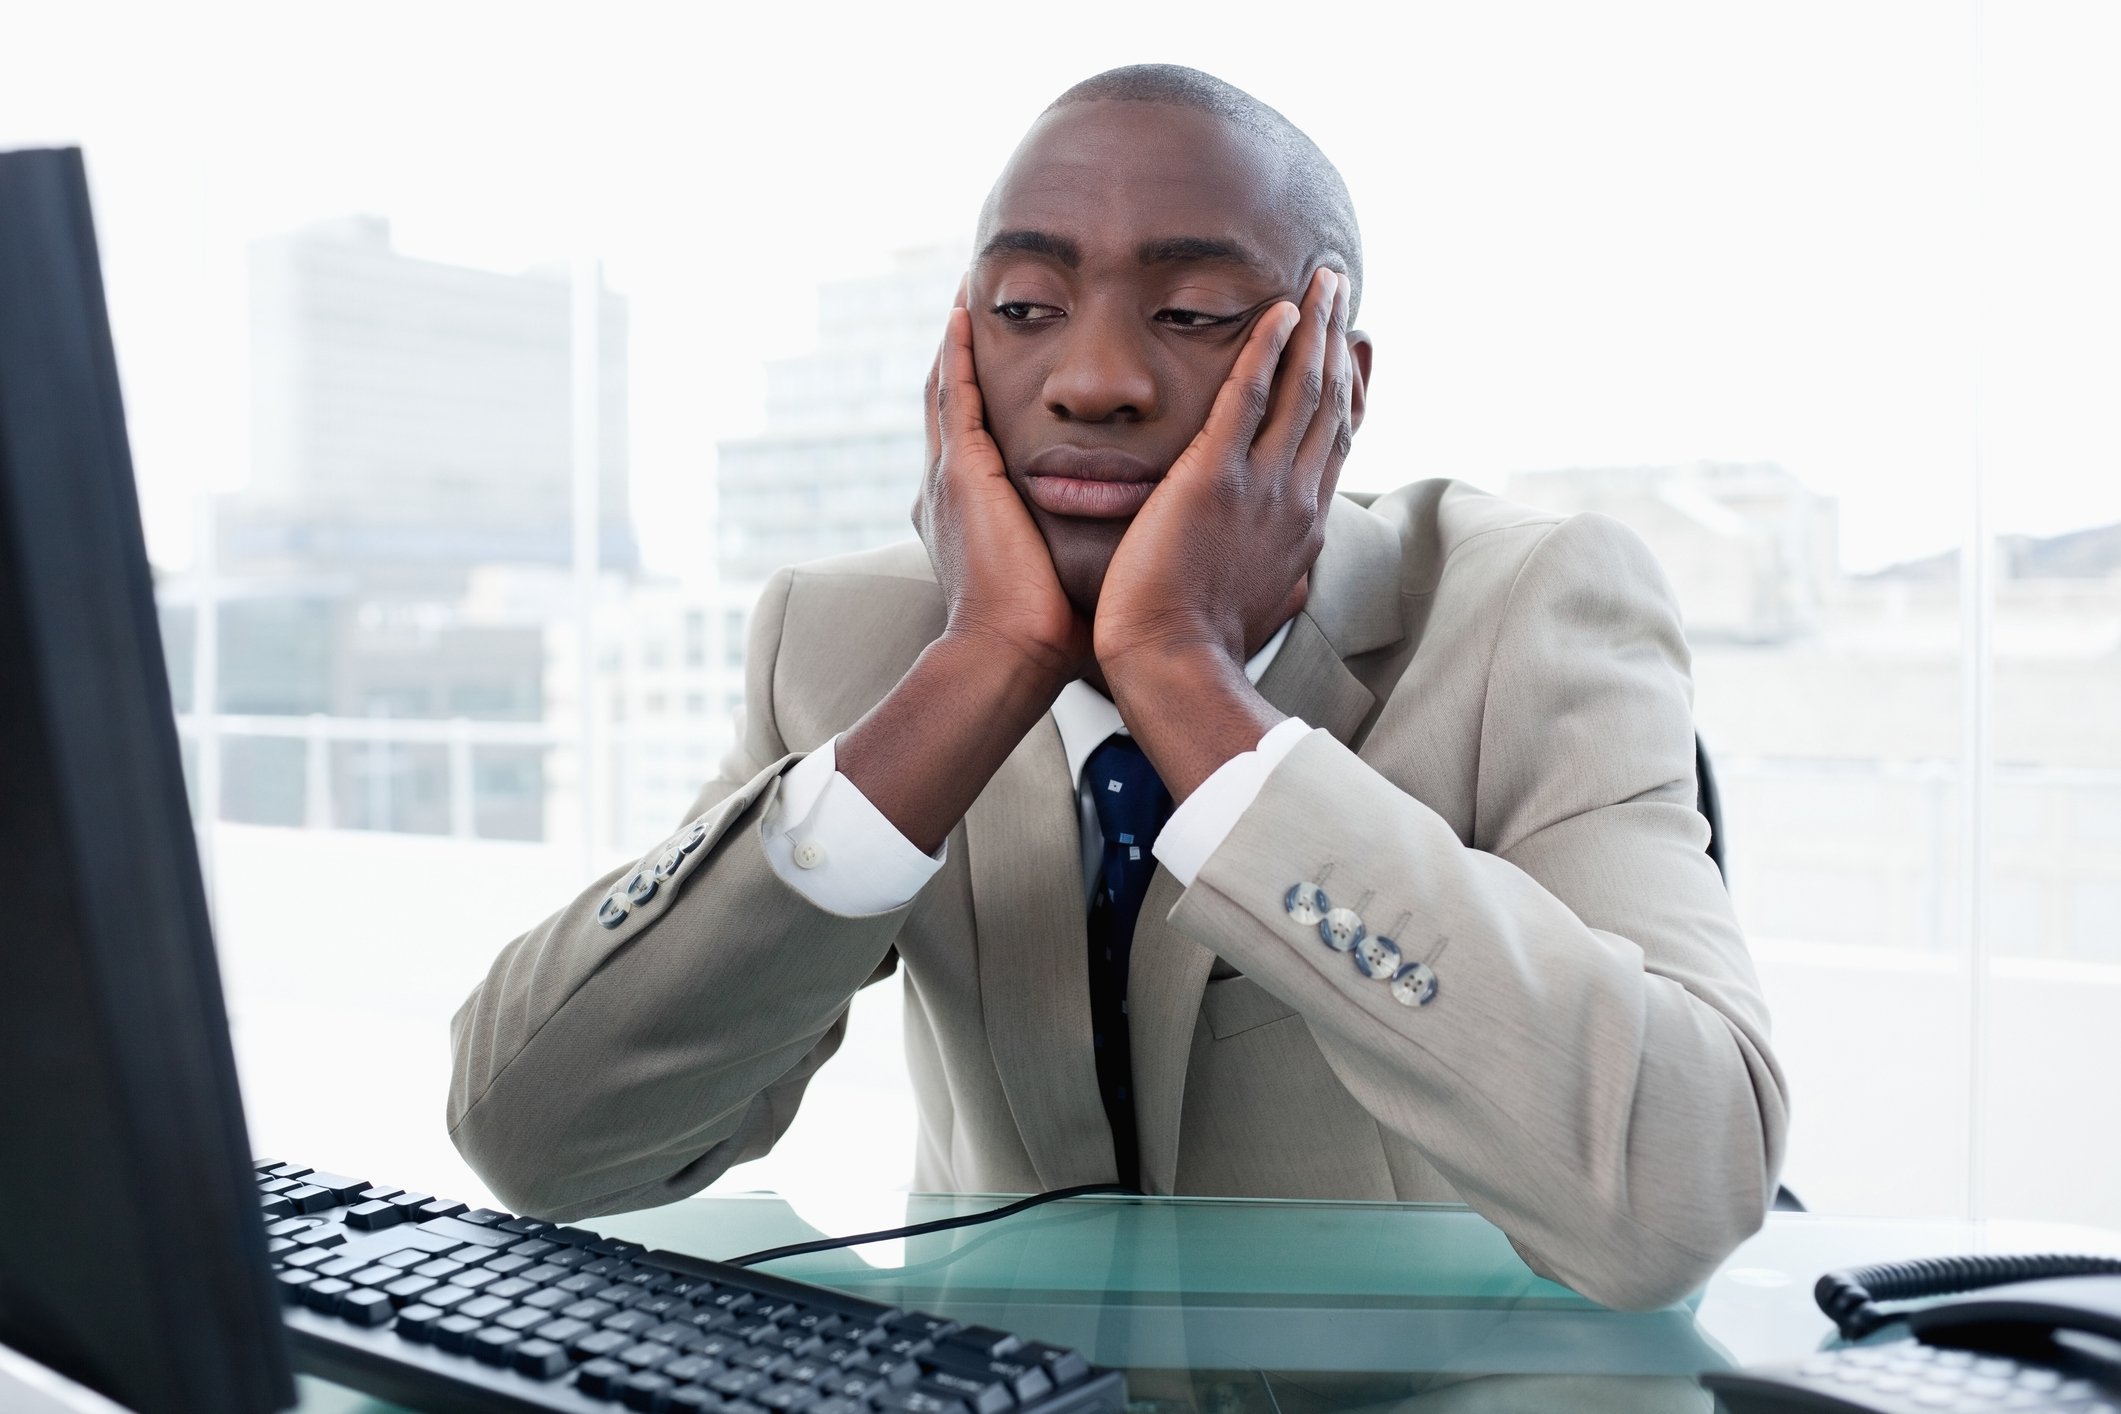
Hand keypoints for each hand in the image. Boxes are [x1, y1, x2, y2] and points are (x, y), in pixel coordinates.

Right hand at [911, 287, 1090, 684]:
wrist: (1012, 658)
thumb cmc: (1050, 635)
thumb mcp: (1063, 574)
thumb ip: (1082, 546)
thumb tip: (1132, 543)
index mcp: (973, 514)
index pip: (978, 437)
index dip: (984, 395)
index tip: (1002, 358)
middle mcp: (952, 488)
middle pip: (954, 404)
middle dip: (961, 356)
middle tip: (975, 305)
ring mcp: (951, 477)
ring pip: (947, 388)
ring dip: (954, 340)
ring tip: (967, 287)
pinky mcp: (962, 472)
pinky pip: (954, 394)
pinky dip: (955, 352)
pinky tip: (963, 310)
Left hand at [1095, 266, 1354, 677]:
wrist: (1176, 663)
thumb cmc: (1202, 644)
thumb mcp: (1261, 606)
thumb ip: (1282, 579)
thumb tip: (1294, 583)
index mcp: (1304, 524)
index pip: (1338, 440)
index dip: (1352, 386)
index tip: (1359, 346)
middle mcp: (1297, 496)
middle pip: (1331, 400)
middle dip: (1340, 337)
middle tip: (1343, 287)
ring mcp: (1262, 484)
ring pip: (1303, 388)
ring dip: (1316, 326)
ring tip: (1322, 279)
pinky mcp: (1216, 477)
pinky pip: (1248, 396)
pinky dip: (1266, 348)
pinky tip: (1277, 311)